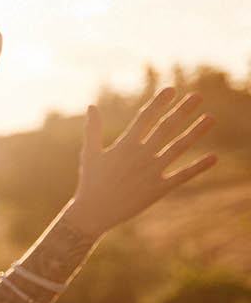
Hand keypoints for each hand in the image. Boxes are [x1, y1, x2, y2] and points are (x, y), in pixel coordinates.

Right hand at [62, 88, 217, 234]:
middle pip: (166, 127)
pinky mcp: (158, 189)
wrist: (93, 213)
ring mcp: (151, 172)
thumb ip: (93, 130)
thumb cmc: (91, 182)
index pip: (145, 117)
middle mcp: (140, 155)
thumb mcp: (89, 154)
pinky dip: (198, 167)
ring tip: (211, 118)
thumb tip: (92, 106)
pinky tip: (214, 158)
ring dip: (196, 132)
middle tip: (198, 95)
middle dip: (182, 110)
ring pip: (178, 147)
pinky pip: (182, 176)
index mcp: (124, 145)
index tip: (171, 89)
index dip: (159, 102)